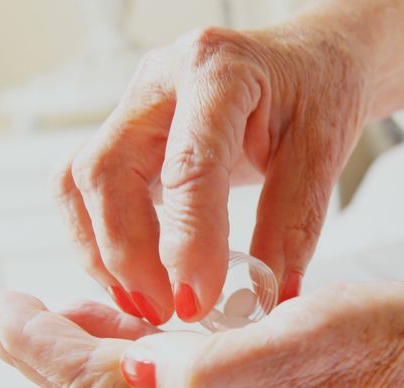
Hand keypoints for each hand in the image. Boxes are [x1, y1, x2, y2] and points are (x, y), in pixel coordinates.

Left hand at [0, 277, 403, 387]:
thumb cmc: (402, 350)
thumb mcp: (316, 347)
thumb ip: (224, 370)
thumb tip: (145, 372)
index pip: (100, 386)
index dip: (37, 345)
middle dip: (38, 348)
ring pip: (131, 382)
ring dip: (78, 345)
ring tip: (37, 311)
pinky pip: (171, 373)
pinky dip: (131, 342)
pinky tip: (126, 318)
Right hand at [56, 23, 371, 324]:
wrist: (309, 60)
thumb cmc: (318, 92)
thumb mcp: (323, 152)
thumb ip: (293, 222)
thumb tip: (268, 294)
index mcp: (217, 71)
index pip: (188, 164)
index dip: (188, 242)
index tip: (196, 301)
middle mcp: (161, 80)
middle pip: (106, 171)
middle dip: (128, 254)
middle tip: (166, 312)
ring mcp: (135, 105)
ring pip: (80, 181)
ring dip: (103, 252)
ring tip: (145, 305)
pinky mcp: (126, 133)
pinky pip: (86, 189)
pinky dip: (101, 239)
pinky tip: (135, 279)